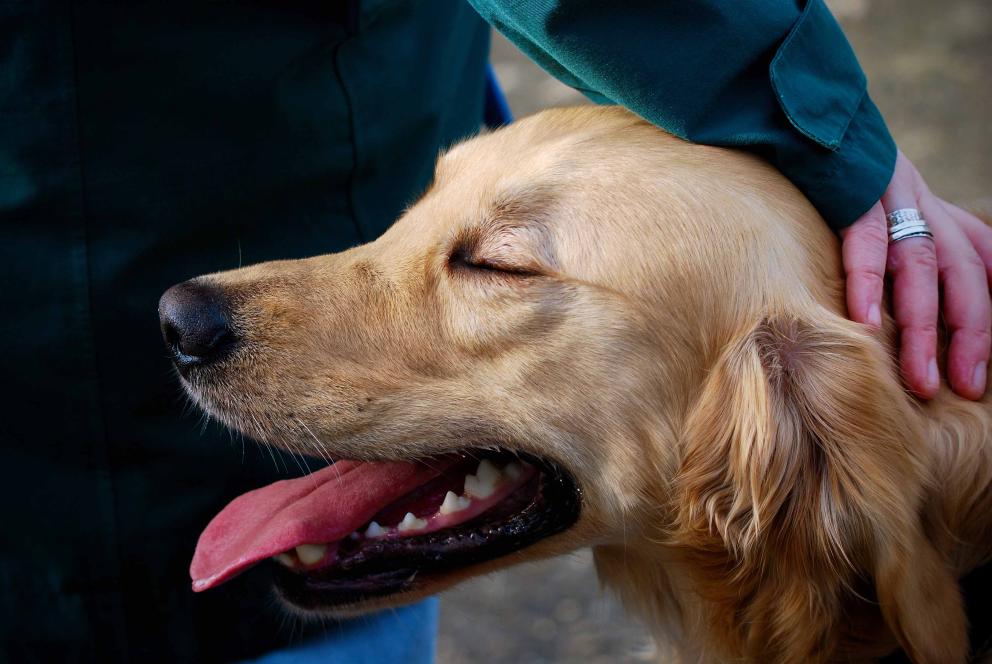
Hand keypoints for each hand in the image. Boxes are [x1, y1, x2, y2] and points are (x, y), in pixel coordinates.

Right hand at [841, 151, 990, 400]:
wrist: (793, 111)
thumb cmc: (825, 170)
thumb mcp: (874, 205)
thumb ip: (892, 244)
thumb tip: (886, 308)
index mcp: (931, 204)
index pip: (982, 260)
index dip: (985, 316)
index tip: (980, 369)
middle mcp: (921, 198)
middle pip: (961, 270)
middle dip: (970, 333)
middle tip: (963, 385)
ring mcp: (889, 192)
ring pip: (921, 264)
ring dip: (923, 327)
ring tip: (921, 379)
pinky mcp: (852, 188)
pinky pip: (866, 243)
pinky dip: (868, 285)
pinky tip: (864, 326)